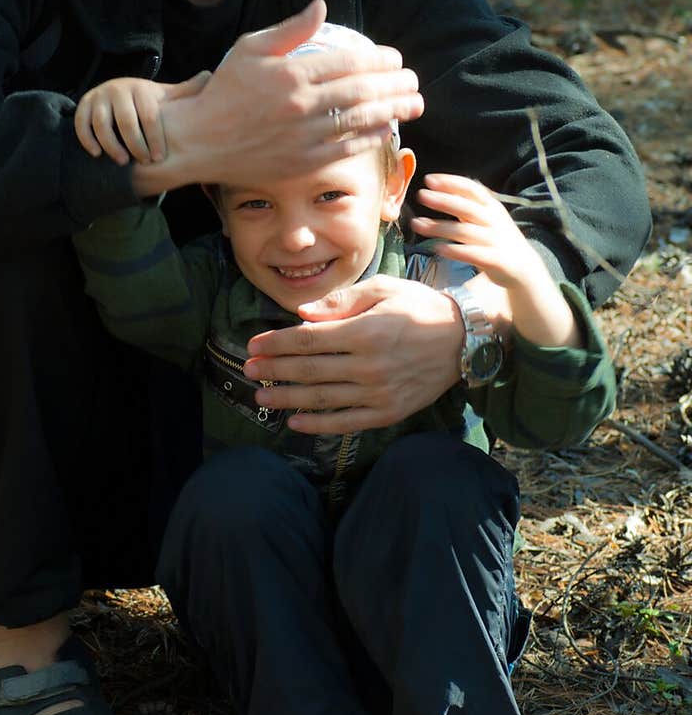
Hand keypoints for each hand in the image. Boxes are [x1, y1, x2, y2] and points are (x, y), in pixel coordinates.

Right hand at [74, 71, 210, 163]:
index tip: (158, 158)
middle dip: (135, 145)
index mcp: (141, 88)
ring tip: (122, 161)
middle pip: (126, 122)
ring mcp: (99, 97)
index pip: (150, 116)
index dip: (154, 139)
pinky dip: (87, 140)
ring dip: (112, 146)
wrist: (115, 93)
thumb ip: (185, 91)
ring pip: (102, 124)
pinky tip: (97, 155)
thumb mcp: (164, 96)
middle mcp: (118, 89)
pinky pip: (82, 124)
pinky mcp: (83, 105)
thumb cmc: (146, 101)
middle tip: (142, 162)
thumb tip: (208, 77)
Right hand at [134, 0, 423, 195]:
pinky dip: (370, 138)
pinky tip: (385, 129)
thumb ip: (290, 29)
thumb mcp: (250, 48)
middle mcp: (301, 105)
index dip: (379, 59)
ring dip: (392, 111)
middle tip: (413, 80)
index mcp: (291, 74)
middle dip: (395, 84)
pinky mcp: (302, 163)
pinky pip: (346, 149)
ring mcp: (304, 137)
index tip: (394, 58)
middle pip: (362, 91)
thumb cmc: (224, 91)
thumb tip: (322, 6)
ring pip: (360, 121)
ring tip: (413, 104)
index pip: (348, 63)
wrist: (198, 141)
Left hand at [242, 275, 464, 434]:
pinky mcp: (389, 411)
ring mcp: (379, 392)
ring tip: (261, 395)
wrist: (465, 339)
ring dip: (287, 398)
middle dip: (274, 370)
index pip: (308, 340)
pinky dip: (318, 425)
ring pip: (322, 398)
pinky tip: (295, 422)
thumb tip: (302, 313)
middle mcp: (369, 365)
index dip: (276, 344)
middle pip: (309, 370)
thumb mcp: (383, 288)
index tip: (253, 345)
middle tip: (248, 370)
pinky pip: (347, 422)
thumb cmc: (421, 306)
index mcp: (365, 331)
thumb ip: (341, 300)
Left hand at [410, 173, 581, 347]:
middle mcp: (494, 221)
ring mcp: (494, 240)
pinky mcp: (494, 259)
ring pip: (464, 231)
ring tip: (416, 224)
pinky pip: (471, 254)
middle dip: (443, 200)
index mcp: (492, 207)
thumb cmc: (498, 239)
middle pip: (466, 207)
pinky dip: (453, 250)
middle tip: (421, 195)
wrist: (524, 268)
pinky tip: (436, 248)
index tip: (429, 179)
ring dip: (439, 227)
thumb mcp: (488, 217)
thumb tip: (442, 187)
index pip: (471, 188)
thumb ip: (469, 204)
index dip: (450, 182)